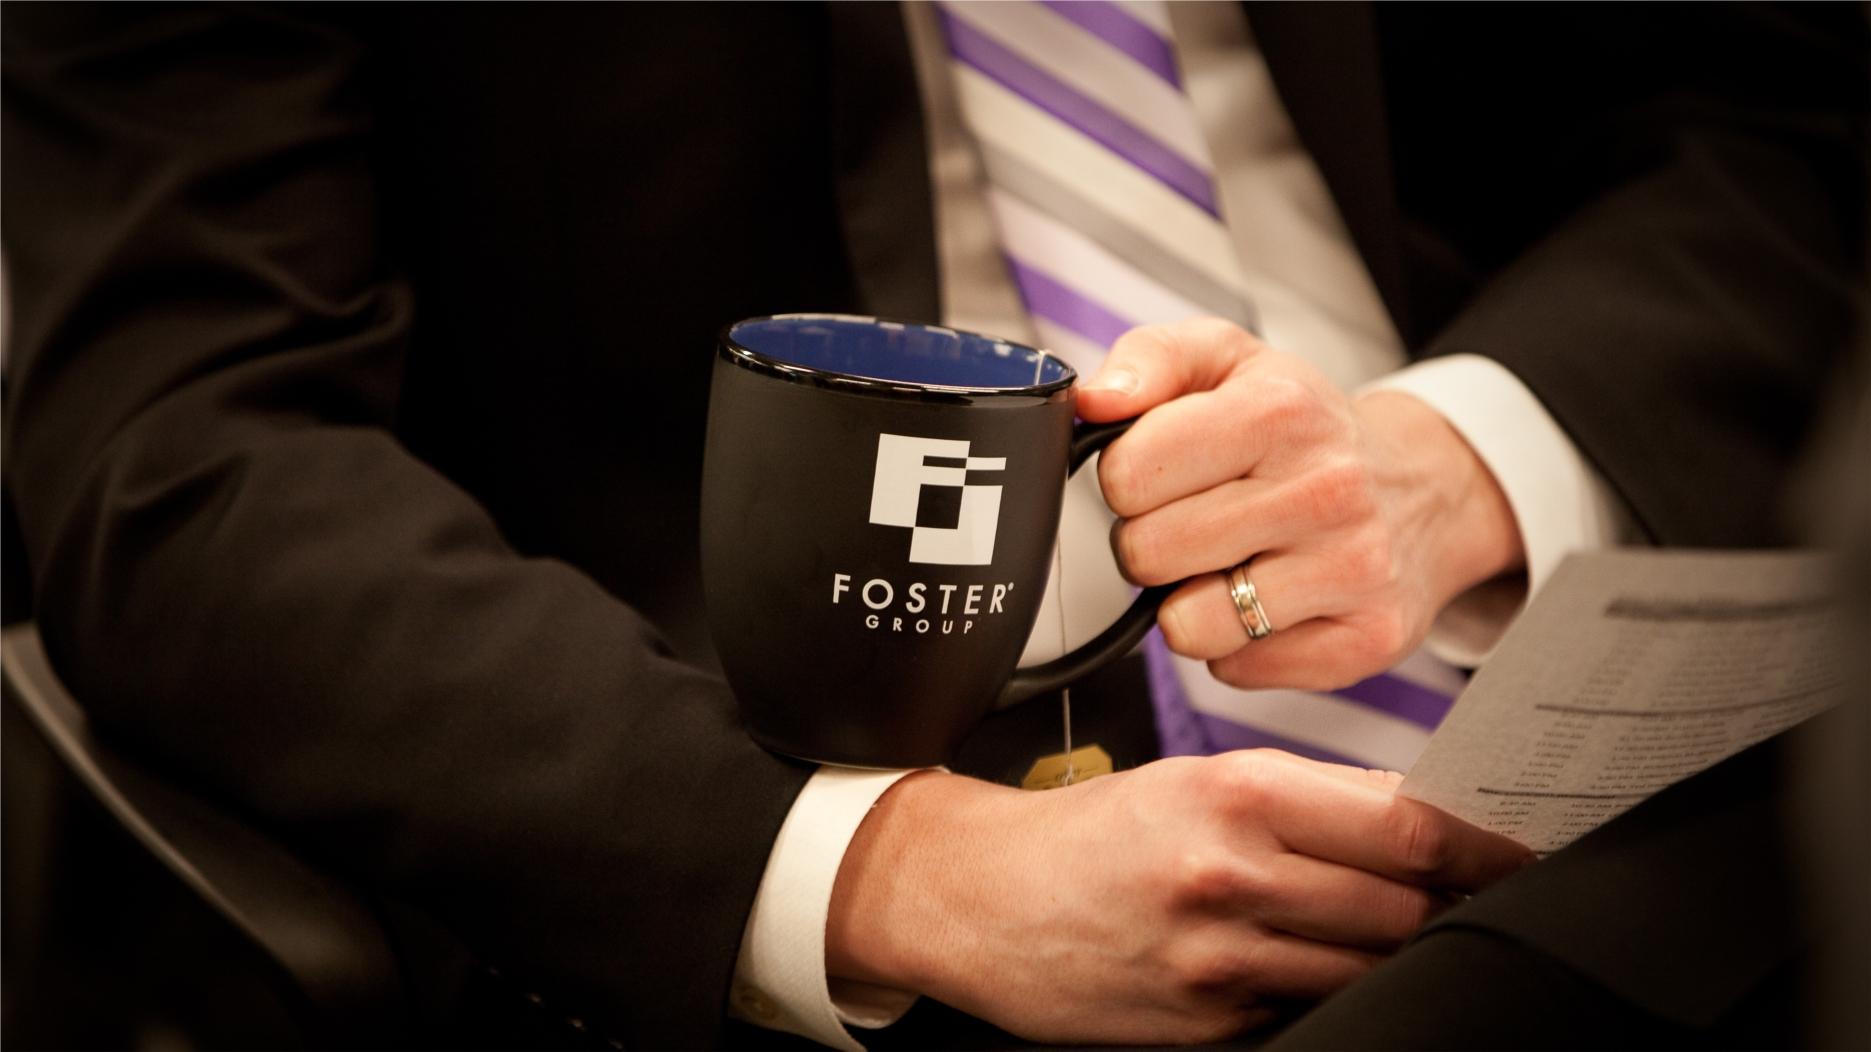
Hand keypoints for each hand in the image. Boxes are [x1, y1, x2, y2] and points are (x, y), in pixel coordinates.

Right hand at [826, 751, 1534, 1043]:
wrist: (980, 900)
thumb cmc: (1091, 834)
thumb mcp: (1192, 784)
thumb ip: (1308, 800)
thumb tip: (1423, 819)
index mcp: (1232, 795)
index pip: (1403, 824)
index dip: (1484, 842)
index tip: (1528, 846)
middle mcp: (1229, 877)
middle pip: (1402, 902)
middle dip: (1455, 900)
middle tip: (1484, 892)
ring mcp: (1218, 963)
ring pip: (1367, 965)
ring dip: (1403, 948)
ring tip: (1411, 928)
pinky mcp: (1205, 1026)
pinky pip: (1309, 1012)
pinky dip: (1337, 991)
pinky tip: (1326, 967)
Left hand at [1078, 318, 1523, 690]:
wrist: (1422, 490)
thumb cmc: (1304, 430)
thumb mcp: (1228, 360)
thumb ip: (1151, 358)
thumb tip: (1095, 398)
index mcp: (1280, 410)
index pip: (1127, 473)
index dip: (1126, 478)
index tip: (1161, 474)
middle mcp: (1326, 488)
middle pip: (1147, 554)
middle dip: (1150, 542)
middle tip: (1194, 522)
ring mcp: (1353, 569)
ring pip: (1188, 626)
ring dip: (1188, 602)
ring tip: (1227, 564)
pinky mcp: (1366, 638)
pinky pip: (1236, 670)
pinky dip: (1235, 645)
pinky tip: (1267, 600)